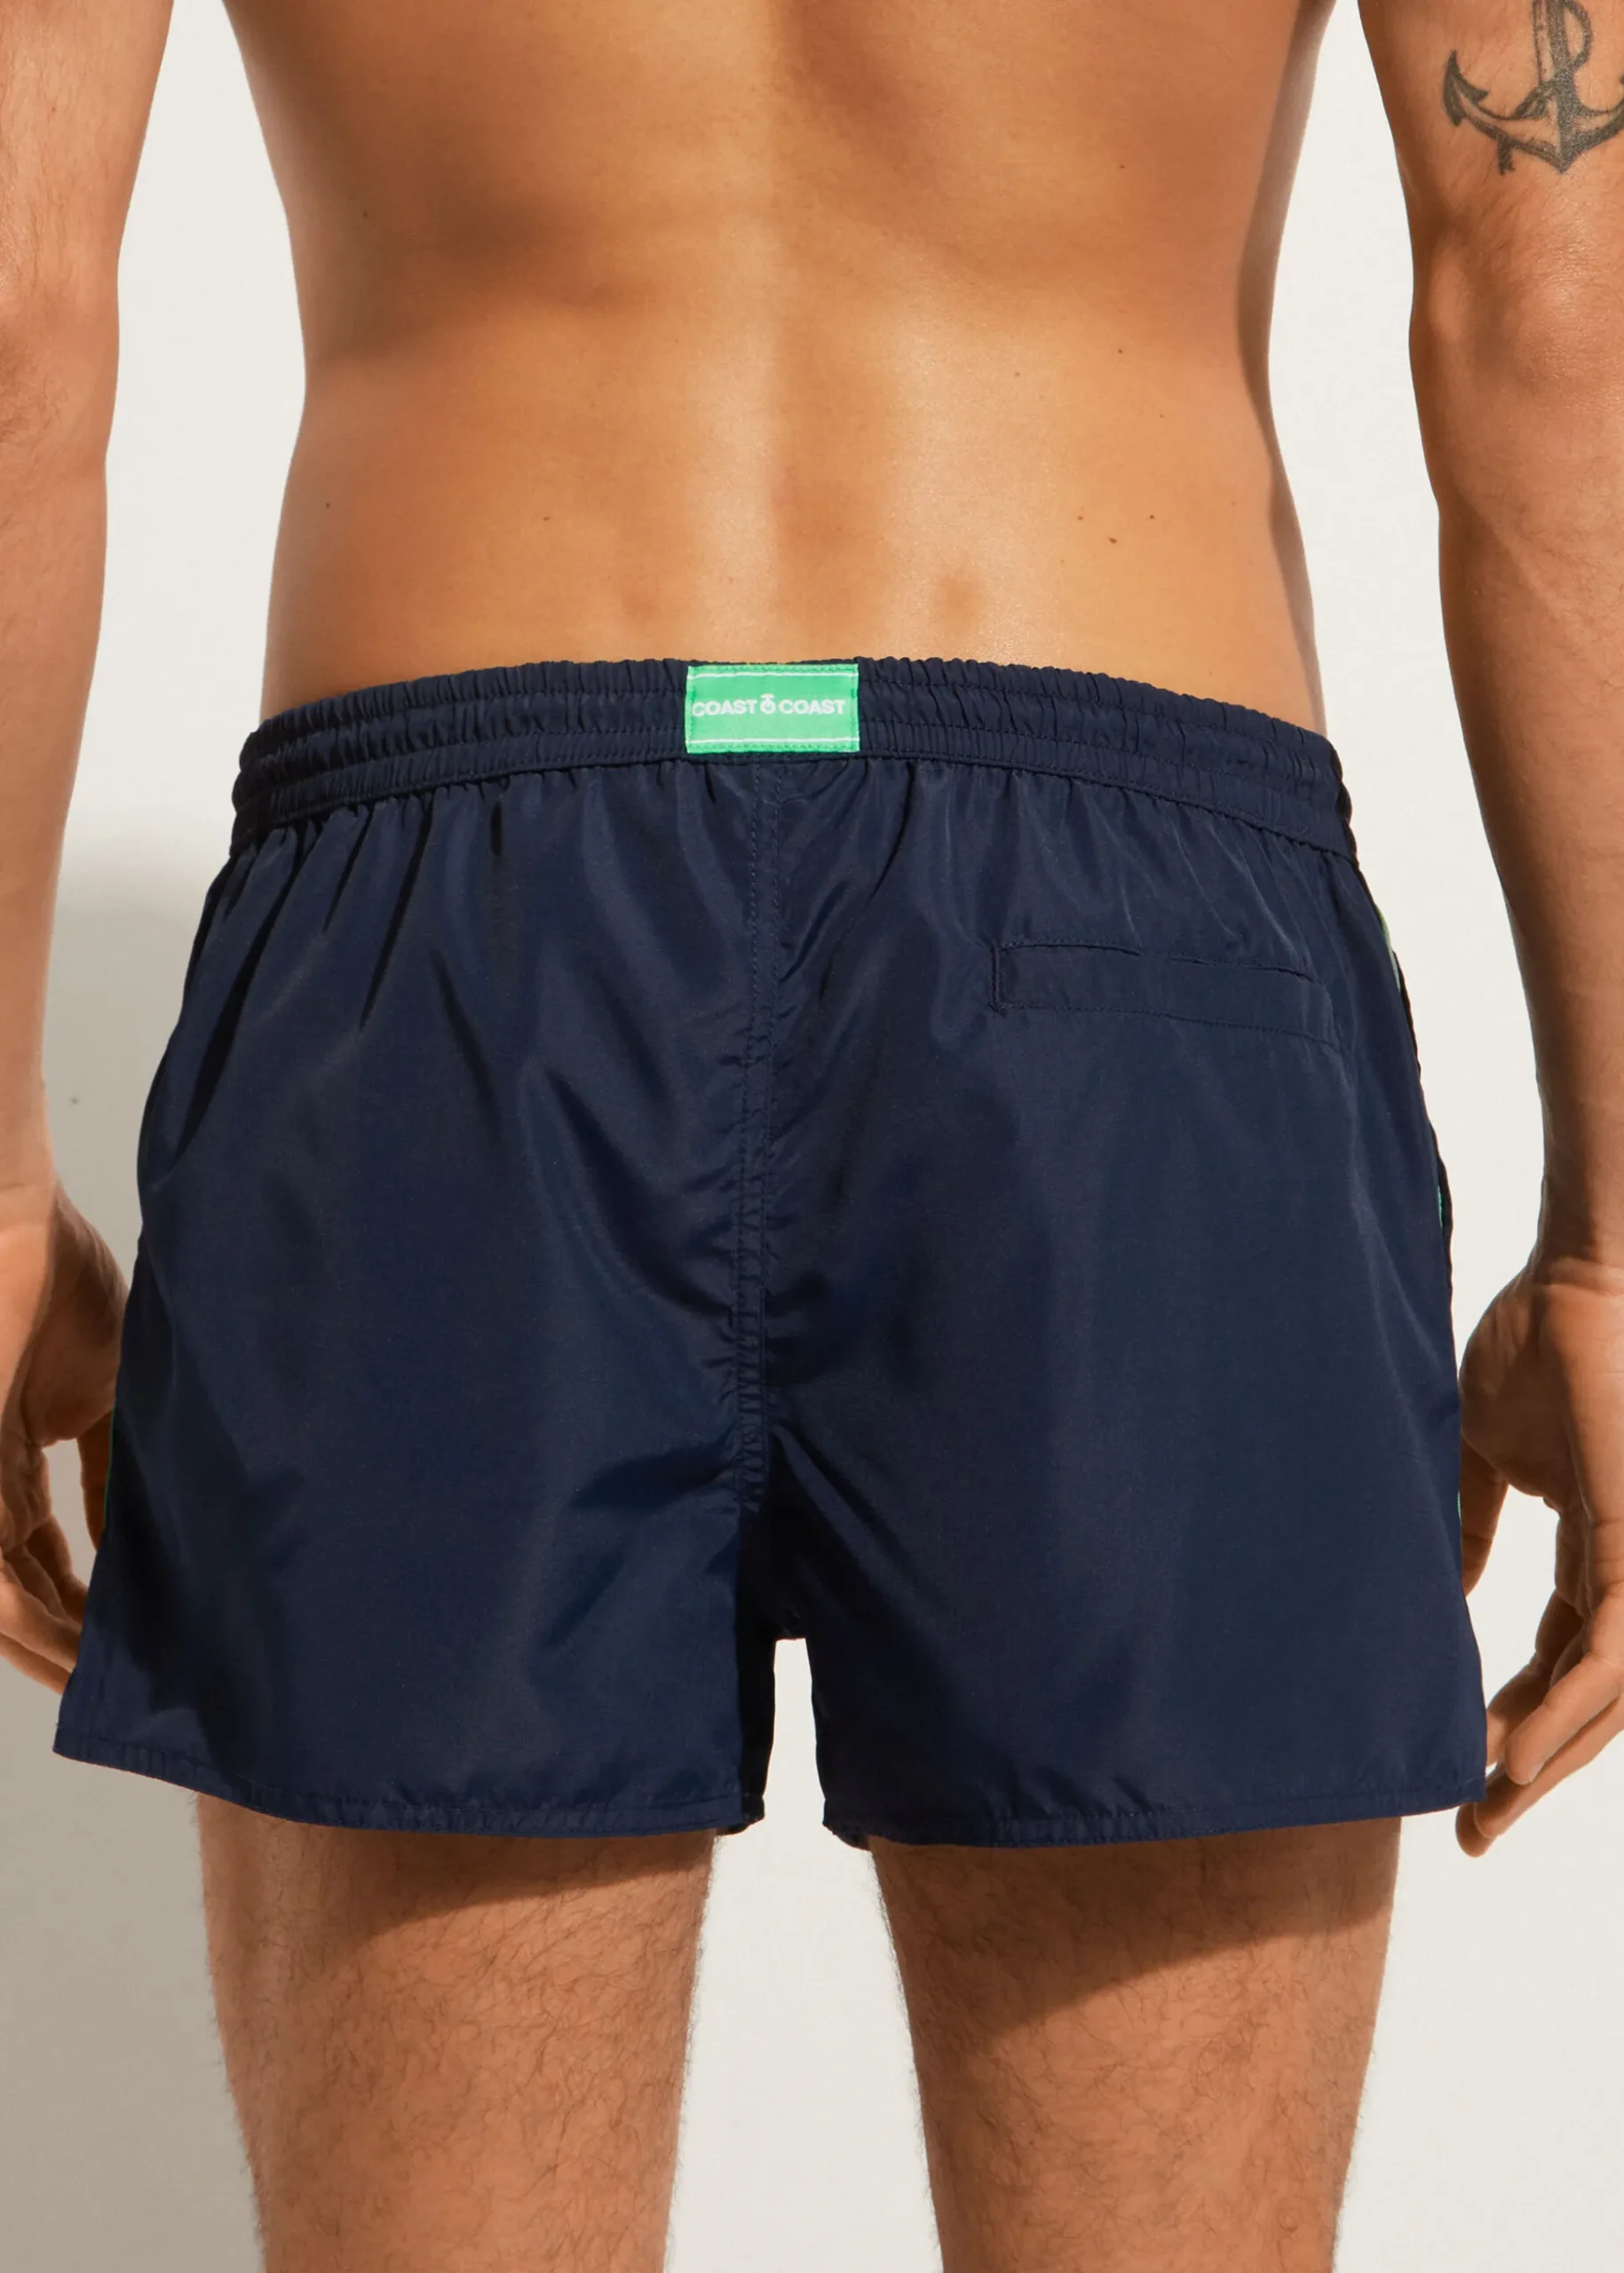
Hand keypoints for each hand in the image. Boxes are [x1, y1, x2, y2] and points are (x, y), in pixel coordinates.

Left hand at [0, 1182, 124, 1691]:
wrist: (6, 1216)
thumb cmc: (53, 1275)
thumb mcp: (110, 1381)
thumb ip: (119, 1454)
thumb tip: (145, 1525)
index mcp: (15, 1454)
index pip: (44, 1552)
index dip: (88, 1599)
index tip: (137, 1636)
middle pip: (18, 1584)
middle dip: (66, 1634)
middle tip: (121, 1677)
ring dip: (46, 1638)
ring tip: (97, 1675)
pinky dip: (21, 1611)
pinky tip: (62, 1638)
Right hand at [1455, 1253, 1623, 1853]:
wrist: (1573, 1286)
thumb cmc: (1531, 1346)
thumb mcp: (1481, 1453)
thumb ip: (1471, 1524)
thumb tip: (1447, 1591)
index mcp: (1591, 1546)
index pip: (1559, 1658)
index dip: (1516, 1718)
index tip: (1463, 1771)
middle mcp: (1623, 1570)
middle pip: (1589, 1700)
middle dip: (1532, 1770)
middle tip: (1473, 1830)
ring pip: (1608, 1697)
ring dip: (1548, 1762)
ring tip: (1488, 1809)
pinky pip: (1607, 1653)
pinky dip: (1564, 1710)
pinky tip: (1517, 1754)